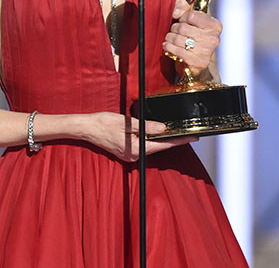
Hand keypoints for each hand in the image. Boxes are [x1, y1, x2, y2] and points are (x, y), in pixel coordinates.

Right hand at [83, 112, 197, 161]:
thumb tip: (163, 128)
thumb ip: (147, 126)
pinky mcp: (126, 152)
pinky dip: (151, 140)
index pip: (163, 145)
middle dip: (172, 140)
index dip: (179, 141)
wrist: (87, 128)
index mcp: (136, 149)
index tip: (192, 138)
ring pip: (151, 147)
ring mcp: (130, 156)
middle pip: (158, 147)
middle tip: (187, 134)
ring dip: (161, 140)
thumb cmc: (104, 123)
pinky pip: (143, 146)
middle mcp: (134, 156)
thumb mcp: (128, 122)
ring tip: (174, 132)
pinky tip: (156, 133)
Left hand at [162, 0, 220, 79]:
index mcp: (214, 25)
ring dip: (170, 38)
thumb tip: (176, 13)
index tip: (182, 21)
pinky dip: (169, 47)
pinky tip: (167, 46)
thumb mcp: (190, 18)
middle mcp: (213, 38)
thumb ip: (182, 6)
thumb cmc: (193, 36)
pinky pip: (178, 51)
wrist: (197, 60)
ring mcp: (207, 51)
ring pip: (178, 39)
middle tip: (175, 31)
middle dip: (174, 29)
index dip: (182, 18)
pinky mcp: (199, 62)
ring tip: (171, 39)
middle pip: (183, 28)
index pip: (191, 15)